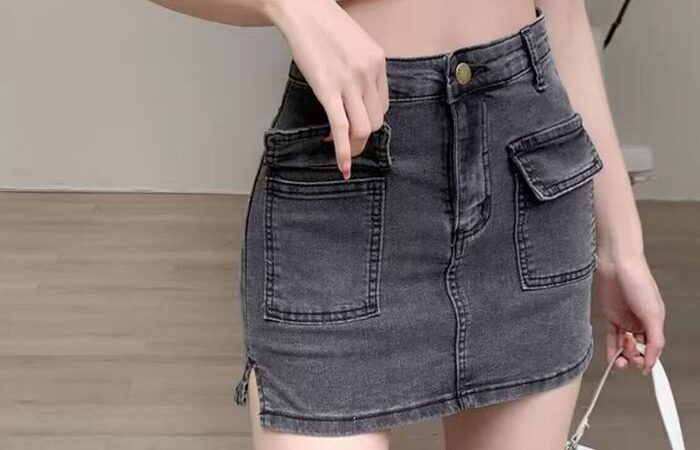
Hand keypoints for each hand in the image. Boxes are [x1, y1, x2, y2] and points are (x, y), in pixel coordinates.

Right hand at [262, 0, 389, 178]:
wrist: (302, 10)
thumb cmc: (324, 26)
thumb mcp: (355, 46)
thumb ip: (362, 70)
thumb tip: (356, 97)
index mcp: (378, 62)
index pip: (383, 105)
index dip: (370, 120)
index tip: (355, 125)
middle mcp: (369, 73)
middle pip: (376, 120)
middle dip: (363, 137)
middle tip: (348, 142)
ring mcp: (350, 82)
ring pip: (363, 128)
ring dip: (354, 146)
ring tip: (343, 151)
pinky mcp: (328, 89)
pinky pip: (341, 128)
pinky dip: (343, 152)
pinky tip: (342, 166)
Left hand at [594, 253, 665, 375]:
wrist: (617, 264)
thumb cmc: (638, 281)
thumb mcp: (653, 314)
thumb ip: (654, 339)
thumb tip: (652, 360)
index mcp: (655, 321)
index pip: (654, 347)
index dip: (649, 359)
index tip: (644, 369)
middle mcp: (640, 321)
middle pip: (638, 348)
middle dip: (634, 355)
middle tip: (629, 353)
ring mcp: (625, 319)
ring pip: (624, 345)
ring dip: (622, 355)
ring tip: (619, 357)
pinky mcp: (610, 316)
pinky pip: (611, 337)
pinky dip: (611, 349)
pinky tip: (611, 358)